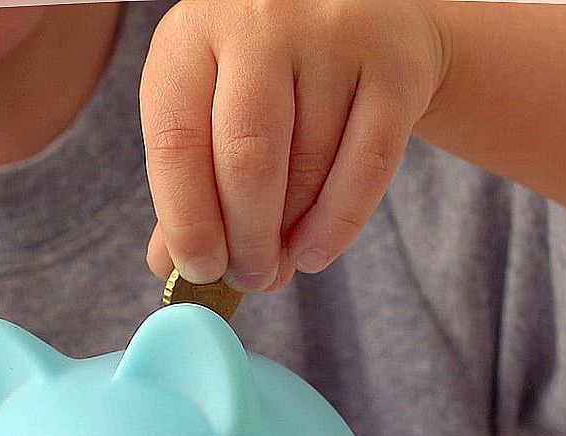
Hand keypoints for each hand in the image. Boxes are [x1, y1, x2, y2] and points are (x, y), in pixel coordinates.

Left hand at [140, 0, 448, 290]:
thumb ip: (187, 179)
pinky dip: (338, 223)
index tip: (198, 271)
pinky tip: (315, 252)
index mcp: (193, 34)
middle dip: (245, 240)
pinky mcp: (396, 65)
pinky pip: (367, 166)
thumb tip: (169, 266)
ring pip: (308, 166)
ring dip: (290, 234)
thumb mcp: (209, 102)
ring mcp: (333, 38)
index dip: (186, 221)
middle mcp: (261, 24)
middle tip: (248, 279)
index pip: (176, 142)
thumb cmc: (265, 70)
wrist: (362, 9)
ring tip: (279, 263)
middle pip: (247, 160)